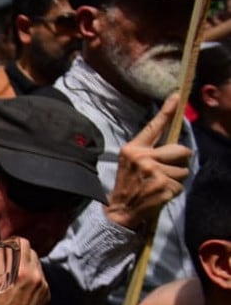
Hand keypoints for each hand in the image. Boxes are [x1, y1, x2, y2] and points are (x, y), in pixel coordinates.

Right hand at [0, 238, 48, 304]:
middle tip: (7, 259)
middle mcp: (35, 277)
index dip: (11, 243)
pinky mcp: (46, 295)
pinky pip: (40, 277)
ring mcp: (43, 286)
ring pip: (37, 263)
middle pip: (31, 250)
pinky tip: (19, 286)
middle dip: (19, 252)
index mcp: (19, 271)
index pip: (21, 242)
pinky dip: (31, 277)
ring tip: (13, 274)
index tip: (2, 248)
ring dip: (26, 264)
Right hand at [105, 94, 191, 230]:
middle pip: (181, 150)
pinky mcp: (163, 186)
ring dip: (176, 178)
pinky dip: (174, 190)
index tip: (177, 96)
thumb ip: (148, 150)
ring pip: (184, 170)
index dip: (167, 110)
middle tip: (166, 169)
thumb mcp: (130, 161)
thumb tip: (173, 143)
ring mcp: (153, 173)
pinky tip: (160, 193)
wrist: (121, 209)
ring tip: (159, 183)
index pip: (153, 127)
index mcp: (133, 149)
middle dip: (180, 160)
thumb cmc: (128, 183)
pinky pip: (181, 184)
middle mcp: (143, 158)